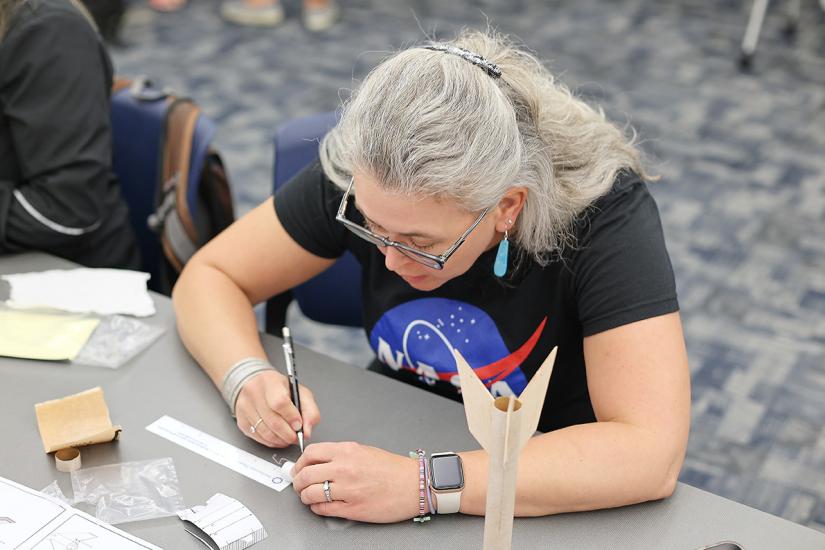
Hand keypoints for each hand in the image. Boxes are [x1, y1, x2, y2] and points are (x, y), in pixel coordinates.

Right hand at [235, 370, 319, 447]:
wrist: (257, 385)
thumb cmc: (280, 389)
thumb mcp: (300, 393)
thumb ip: (309, 410)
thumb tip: (308, 431)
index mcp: (270, 381)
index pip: (280, 402)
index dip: (291, 417)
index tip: (299, 425)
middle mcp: (254, 393)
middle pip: (273, 421)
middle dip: (289, 433)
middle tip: (297, 436)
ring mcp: (245, 407)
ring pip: (265, 432)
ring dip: (281, 439)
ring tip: (289, 437)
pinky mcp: (241, 421)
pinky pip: (258, 437)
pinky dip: (272, 442)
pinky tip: (279, 437)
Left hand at [291, 442, 419, 522]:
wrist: (414, 485)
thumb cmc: (394, 469)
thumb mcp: (364, 451)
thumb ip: (340, 454)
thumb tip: (319, 461)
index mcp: (347, 451)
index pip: (310, 453)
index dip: (300, 462)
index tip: (299, 468)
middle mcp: (344, 468)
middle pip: (305, 475)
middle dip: (298, 482)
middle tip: (299, 484)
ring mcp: (347, 490)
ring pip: (310, 494)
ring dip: (305, 497)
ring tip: (309, 496)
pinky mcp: (352, 509)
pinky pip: (323, 509)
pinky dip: (317, 508)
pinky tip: (321, 505)